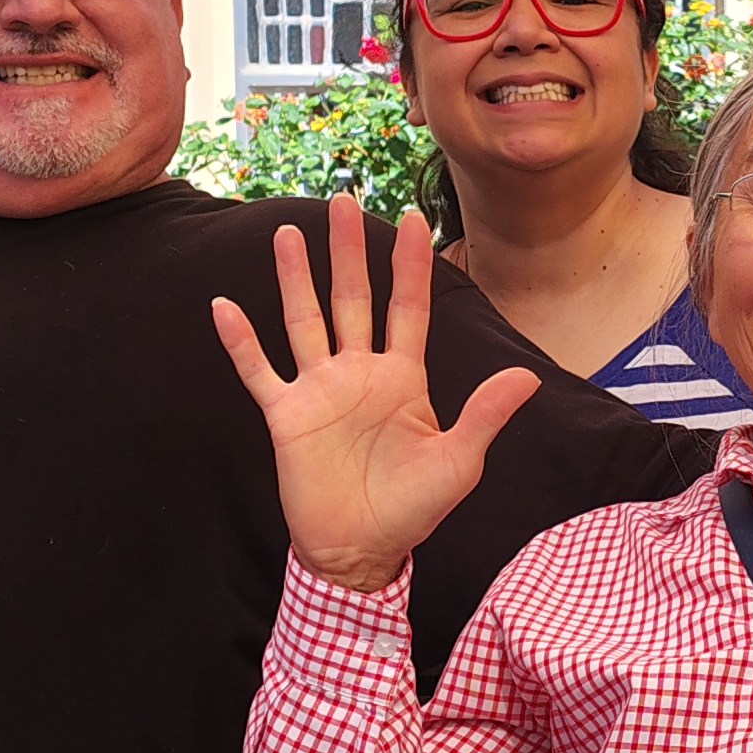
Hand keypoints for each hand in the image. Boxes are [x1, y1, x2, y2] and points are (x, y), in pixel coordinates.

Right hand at [211, 197, 540, 595]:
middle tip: (343, 199)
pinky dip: (241, 341)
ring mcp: (319, 391)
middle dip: (349, 251)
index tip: (415, 218)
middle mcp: (359, 373)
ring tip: (287, 233)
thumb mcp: (458, 463)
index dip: (411, 265)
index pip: (409, 308)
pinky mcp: (286, 416)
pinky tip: (225, 306)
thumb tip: (527, 377)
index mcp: (403, 379)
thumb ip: (485, 415)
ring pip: (304, 320)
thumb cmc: (412, 510)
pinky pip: (259, 371)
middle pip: (353, 299)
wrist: (360, 553)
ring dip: (295, 279)